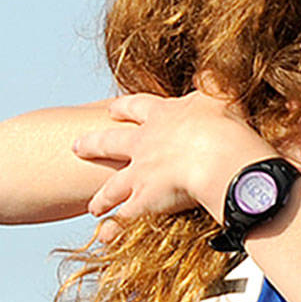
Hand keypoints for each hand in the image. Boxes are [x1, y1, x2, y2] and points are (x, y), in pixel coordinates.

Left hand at [72, 91, 273, 228]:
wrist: (220, 158)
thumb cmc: (226, 126)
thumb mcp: (221, 95)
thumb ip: (214, 81)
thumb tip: (214, 65)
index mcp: (162, 116)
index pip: (136, 108)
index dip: (123, 109)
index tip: (110, 109)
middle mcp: (143, 143)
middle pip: (109, 143)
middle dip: (92, 145)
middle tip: (75, 146)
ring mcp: (140, 173)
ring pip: (113, 187)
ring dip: (102, 198)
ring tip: (93, 207)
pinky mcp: (143, 200)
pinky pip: (125, 217)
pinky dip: (117, 227)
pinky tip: (108, 235)